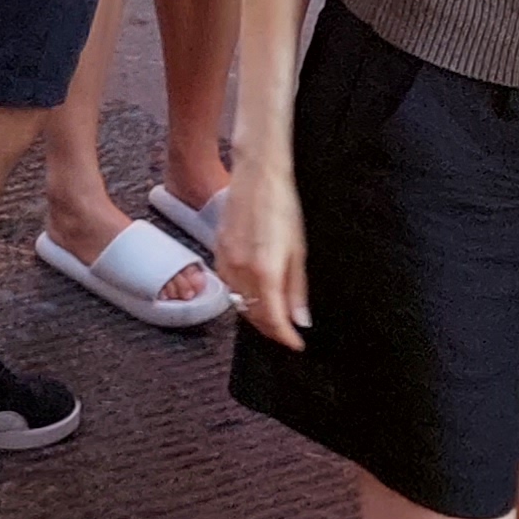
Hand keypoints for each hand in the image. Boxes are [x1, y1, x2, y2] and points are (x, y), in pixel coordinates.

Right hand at [215, 163, 309, 347]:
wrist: (257, 175)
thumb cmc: (282, 206)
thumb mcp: (299, 250)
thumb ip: (297, 289)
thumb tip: (300, 319)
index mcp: (265, 271)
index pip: (272, 319)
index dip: (285, 336)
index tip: (296, 344)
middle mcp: (240, 269)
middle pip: (252, 314)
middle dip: (270, 328)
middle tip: (287, 332)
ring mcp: (225, 259)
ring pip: (237, 300)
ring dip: (254, 313)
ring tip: (273, 315)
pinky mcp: (218, 249)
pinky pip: (227, 283)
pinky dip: (240, 294)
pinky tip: (253, 291)